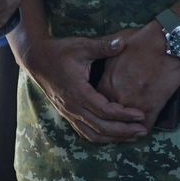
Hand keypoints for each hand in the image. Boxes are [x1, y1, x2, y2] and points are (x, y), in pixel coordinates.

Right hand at [18, 34, 146, 143]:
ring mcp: (69, 112)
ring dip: (113, 138)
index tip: (140, 114)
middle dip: (123, 131)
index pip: (104, 110)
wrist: (37, 59)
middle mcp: (73, 106)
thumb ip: (103, 46)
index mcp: (78, 91)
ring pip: (93, 134)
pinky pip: (85, 132)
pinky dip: (101, 137)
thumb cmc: (60, 52)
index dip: (123, 115)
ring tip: (132, 136)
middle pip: (101, 127)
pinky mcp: (67, 114)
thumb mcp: (81, 46)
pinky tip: (113, 136)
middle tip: (143, 130)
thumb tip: (122, 42)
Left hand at [97, 23, 179, 131]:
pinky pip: (146, 125)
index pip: (97, 104)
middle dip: (111, 125)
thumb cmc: (141, 40)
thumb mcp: (116, 46)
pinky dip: (144, 128)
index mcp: (107, 83)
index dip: (99, 109)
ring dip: (127, 130)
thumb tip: (100, 55)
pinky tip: (143, 128)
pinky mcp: (152, 106)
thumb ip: (106, 54)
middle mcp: (118, 96)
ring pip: (126, 127)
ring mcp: (134, 104)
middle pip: (109, 119)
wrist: (165, 42)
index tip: (102, 111)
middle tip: (115, 127)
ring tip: (130, 131)